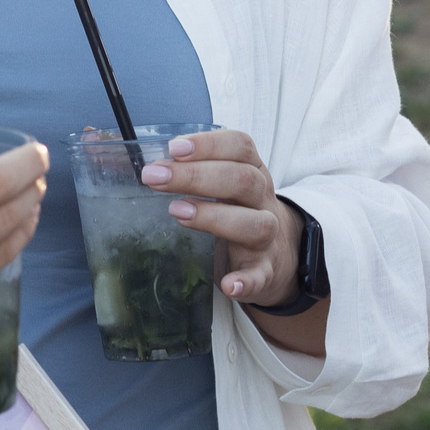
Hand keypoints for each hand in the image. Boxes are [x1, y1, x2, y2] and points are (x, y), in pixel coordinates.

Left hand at [135, 129, 299, 303]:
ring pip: (256, 223)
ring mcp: (268, 237)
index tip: (174, 148)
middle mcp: (263, 200)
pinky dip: (247, 281)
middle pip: (242, 180)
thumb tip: (150, 164)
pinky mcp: (265, 270)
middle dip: (196, 176)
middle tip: (155, 178)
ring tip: (177, 212)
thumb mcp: (226, 185)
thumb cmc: (239, 211)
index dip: (209, 144)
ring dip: (215, 217)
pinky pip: (261, 275)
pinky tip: (229, 285)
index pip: (240, 147)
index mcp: (253, 172)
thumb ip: (196, 171)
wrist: (279, 254)